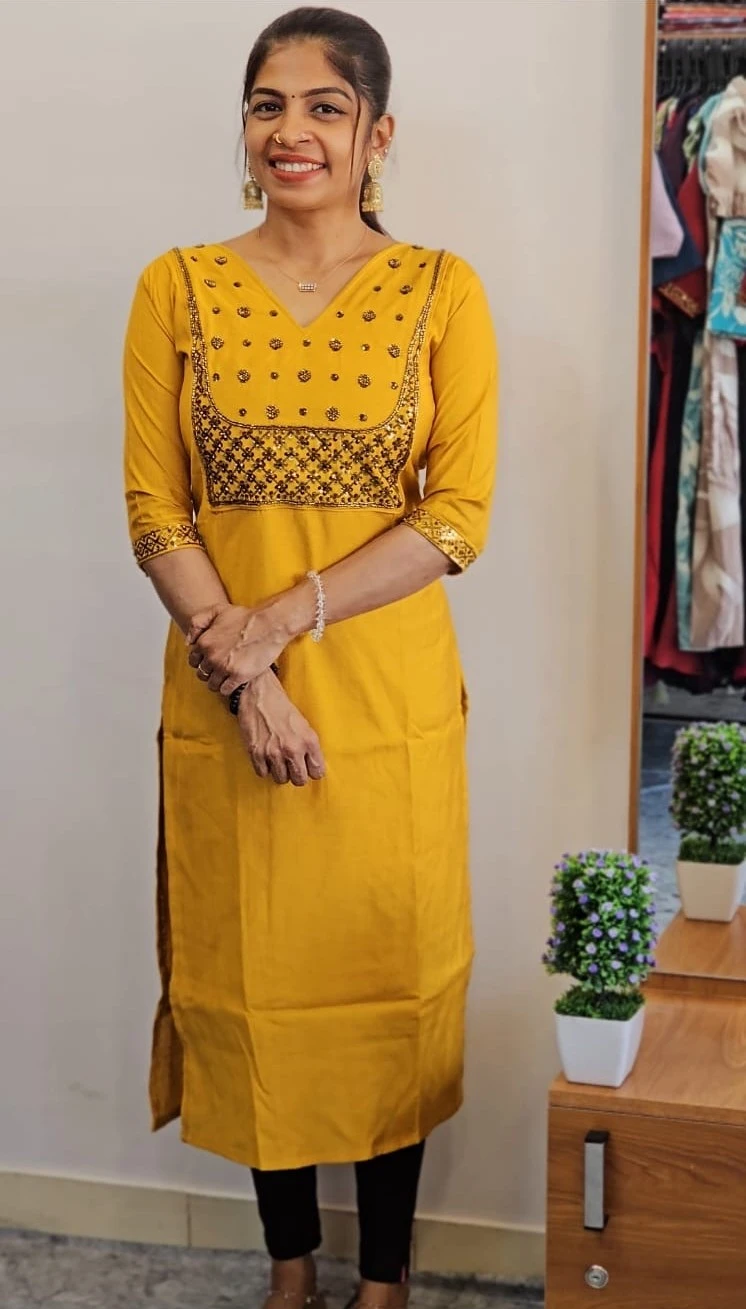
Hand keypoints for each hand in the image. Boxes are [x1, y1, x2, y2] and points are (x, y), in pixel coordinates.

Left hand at [186, 602, 288, 695]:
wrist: (269, 624)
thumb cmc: (246, 617)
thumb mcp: (217, 610)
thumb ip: (198, 623)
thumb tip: (189, 642)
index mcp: (204, 642)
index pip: (193, 660)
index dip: (202, 661)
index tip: (211, 660)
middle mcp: (211, 656)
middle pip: (202, 674)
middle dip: (210, 672)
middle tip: (220, 669)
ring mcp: (224, 667)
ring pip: (212, 684)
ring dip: (218, 682)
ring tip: (227, 676)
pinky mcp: (238, 676)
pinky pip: (225, 690)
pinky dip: (228, 688)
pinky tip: (235, 680)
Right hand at [237, 671, 325, 786]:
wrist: (259, 694)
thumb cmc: (282, 707)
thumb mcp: (304, 725)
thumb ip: (310, 746)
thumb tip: (312, 766)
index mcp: (309, 741)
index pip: (317, 772)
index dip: (312, 771)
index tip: (307, 768)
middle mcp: (293, 749)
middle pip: (299, 780)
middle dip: (297, 775)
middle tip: (293, 766)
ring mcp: (273, 752)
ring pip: (281, 779)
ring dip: (280, 772)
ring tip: (278, 760)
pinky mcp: (256, 752)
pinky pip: (263, 773)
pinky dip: (264, 768)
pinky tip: (266, 757)